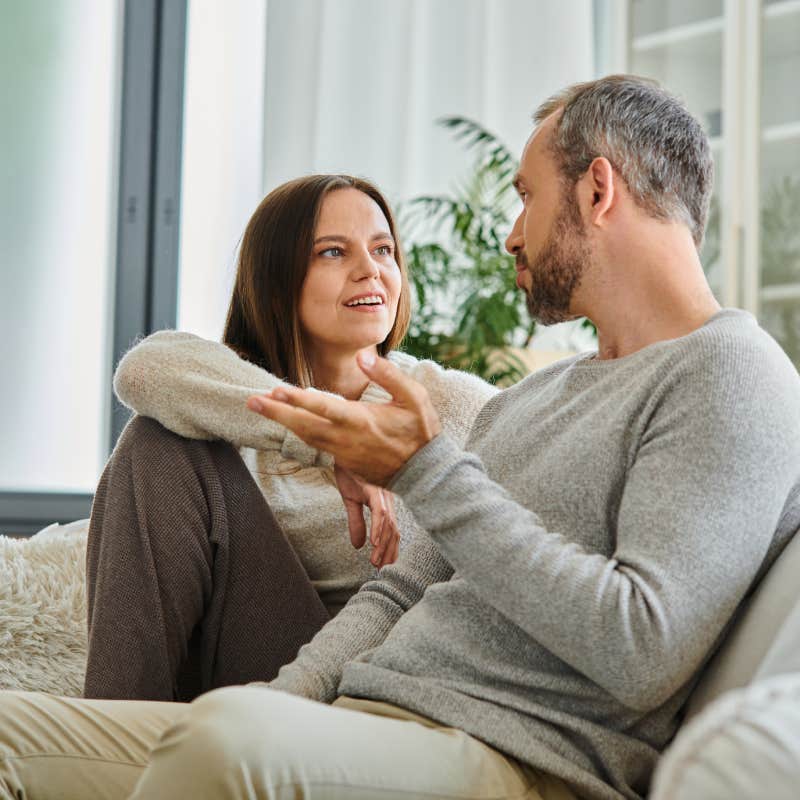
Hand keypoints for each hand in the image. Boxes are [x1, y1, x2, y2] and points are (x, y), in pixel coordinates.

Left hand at [245, 352, 441, 484]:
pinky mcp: (344, 462)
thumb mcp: (414, 398)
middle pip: (304, 426)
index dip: (297, 399)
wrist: (425, 473)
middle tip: (251, 401)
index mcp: (362, 420)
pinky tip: (287, 423)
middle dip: (276, 414)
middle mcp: (347, 438)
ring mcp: (344, 453)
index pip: (323, 407)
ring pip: (306, 437)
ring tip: (262, 408)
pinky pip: (316, 445)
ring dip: (282, 423)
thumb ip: (388, 375)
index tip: (276, 390)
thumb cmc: (421, 431)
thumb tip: (362, 357)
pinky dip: (298, 433)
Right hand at [334, 464, 399, 567]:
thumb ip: (356, 523)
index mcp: (384, 503)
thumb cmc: (349, 472)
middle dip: (389, 552)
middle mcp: (387, 499)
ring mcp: (382, 494)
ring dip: (383, 545)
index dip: (390, 549)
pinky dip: (378, 528)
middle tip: (382, 569)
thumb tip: (357, 546)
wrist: (343, 450)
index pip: (392, 530)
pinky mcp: (373, 489)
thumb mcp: (350, 501)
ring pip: (387, 524)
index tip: (385, 566)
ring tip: (376, 561)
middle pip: (393, 531)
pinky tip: (374, 542)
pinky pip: (379, 511)